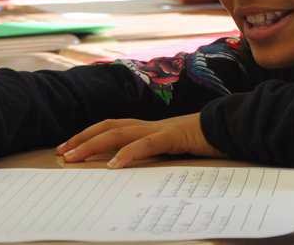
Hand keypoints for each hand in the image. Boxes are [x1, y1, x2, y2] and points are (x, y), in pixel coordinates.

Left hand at [57, 113, 221, 168]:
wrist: (232, 127)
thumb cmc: (205, 140)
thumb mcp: (174, 149)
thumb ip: (155, 154)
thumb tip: (133, 168)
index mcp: (149, 128)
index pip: (112, 127)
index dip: (88, 135)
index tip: (67, 148)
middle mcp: (150, 125)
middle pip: (108, 126)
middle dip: (82, 139)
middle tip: (61, 153)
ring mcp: (160, 128)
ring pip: (119, 132)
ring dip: (94, 144)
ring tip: (75, 157)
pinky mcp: (173, 136)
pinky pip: (146, 144)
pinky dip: (128, 154)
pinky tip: (113, 165)